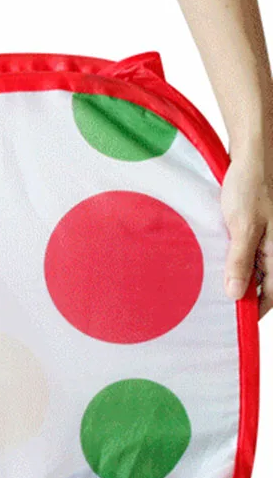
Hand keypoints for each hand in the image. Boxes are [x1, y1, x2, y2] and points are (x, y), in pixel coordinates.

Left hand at [219, 138, 272, 320]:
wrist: (252, 155)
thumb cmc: (251, 186)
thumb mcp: (243, 227)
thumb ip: (240, 261)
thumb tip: (237, 294)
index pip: (271, 292)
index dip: (255, 308)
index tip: (235, 322)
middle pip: (263, 281)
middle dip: (243, 294)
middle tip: (217, 308)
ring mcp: (267, 237)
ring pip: (254, 267)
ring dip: (236, 276)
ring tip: (211, 287)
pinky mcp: (255, 227)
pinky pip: (246, 251)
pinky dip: (233, 260)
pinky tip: (213, 263)